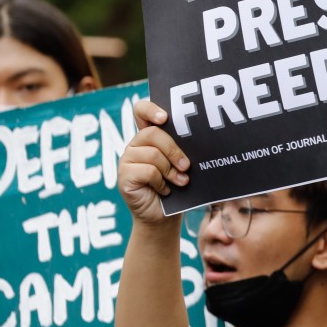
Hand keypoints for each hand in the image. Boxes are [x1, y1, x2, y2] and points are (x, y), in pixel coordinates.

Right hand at [118, 100, 190, 226]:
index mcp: (149, 137)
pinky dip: (161, 182)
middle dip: (174, 150)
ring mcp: (127, 160)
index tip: (165, 118)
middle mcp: (135, 145)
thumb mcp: (182, 164)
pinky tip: (166, 190)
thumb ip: (183, 149)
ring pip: (152, 154)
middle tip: (187, 166)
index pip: (141, 111)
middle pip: (152, 134)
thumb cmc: (177, 187)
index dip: (150, 109)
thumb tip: (202, 140)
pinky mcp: (124, 176)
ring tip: (181, 181)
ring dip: (171, 170)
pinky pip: (147, 171)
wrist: (164, 217)